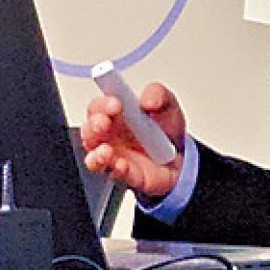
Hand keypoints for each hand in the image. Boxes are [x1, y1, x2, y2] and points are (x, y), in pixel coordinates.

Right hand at [82, 81, 185, 198]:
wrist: (180, 157)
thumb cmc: (165, 130)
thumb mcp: (167, 104)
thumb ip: (158, 94)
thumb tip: (148, 99)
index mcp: (115, 115)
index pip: (98, 107)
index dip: (102, 105)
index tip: (115, 103)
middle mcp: (110, 136)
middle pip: (89, 131)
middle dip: (94, 126)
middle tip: (105, 122)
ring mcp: (116, 157)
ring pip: (94, 157)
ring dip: (97, 154)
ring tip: (106, 150)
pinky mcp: (127, 175)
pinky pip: (116, 175)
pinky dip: (117, 170)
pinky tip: (122, 165)